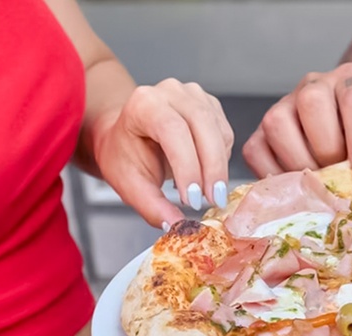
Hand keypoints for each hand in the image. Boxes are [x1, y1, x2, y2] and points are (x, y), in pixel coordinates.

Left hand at [95, 78, 234, 228]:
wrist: (126, 134)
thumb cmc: (125, 154)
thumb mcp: (130, 184)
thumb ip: (152, 206)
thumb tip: (177, 227)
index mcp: (145, 103)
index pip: (173, 130)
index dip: (187, 166)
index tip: (194, 199)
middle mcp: (171, 92)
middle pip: (203, 127)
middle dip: (212, 169)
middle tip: (213, 202)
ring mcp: (194, 96)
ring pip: (219, 132)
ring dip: (219, 167)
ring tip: (209, 193)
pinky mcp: (211, 106)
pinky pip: (226, 134)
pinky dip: (222, 159)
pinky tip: (208, 174)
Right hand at [242, 63, 351, 176]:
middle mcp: (315, 84)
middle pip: (311, 102)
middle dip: (326, 148)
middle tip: (338, 176)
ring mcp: (284, 104)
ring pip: (277, 123)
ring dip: (298, 162)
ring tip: (317, 183)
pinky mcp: (262, 131)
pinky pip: (255, 150)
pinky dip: (273, 174)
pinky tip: (296, 186)